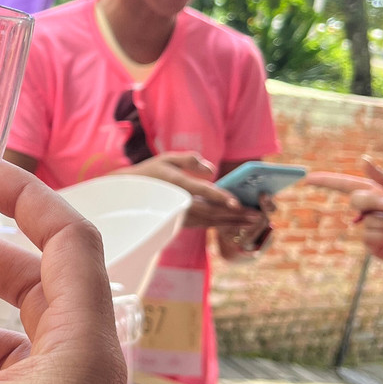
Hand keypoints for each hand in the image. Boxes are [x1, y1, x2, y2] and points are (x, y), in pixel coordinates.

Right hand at [115, 152, 263, 229]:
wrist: (126, 196)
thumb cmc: (148, 174)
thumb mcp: (165, 159)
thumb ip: (189, 159)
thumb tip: (211, 169)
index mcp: (175, 185)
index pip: (200, 192)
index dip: (219, 197)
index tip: (236, 202)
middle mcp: (177, 203)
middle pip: (210, 212)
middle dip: (235, 215)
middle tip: (257, 215)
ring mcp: (178, 216)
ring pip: (209, 221)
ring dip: (232, 222)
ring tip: (252, 221)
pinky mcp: (180, 223)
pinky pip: (204, 225)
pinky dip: (221, 224)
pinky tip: (235, 223)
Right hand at [306, 157, 382, 291]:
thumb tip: (363, 160)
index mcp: (378, 196)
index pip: (347, 186)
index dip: (327, 181)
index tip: (308, 178)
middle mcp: (372, 213)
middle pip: (355, 201)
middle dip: (374, 201)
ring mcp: (373, 231)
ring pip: (369, 222)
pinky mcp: (377, 248)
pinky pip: (372, 237)